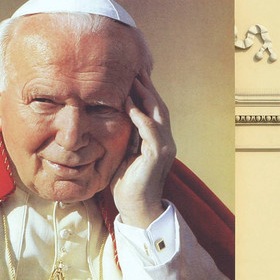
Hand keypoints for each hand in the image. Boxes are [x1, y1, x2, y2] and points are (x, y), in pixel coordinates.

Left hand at [113, 73, 174, 228]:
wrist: (136, 208)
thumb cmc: (127, 184)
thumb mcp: (125, 154)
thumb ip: (126, 136)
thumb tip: (113, 117)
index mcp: (159, 141)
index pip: (154, 111)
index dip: (145, 93)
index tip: (132, 77)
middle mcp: (166, 142)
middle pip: (159, 107)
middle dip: (147, 88)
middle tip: (134, 71)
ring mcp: (165, 148)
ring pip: (158, 114)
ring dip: (145, 97)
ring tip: (132, 81)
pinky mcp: (157, 155)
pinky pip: (150, 130)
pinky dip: (140, 116)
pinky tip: (129, 105)